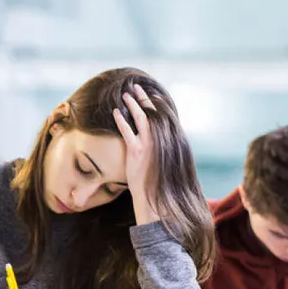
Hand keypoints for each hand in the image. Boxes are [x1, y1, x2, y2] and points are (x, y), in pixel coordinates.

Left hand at [113, 84, 159, 224]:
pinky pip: (127, 131)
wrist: (158, 201)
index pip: (165, 118)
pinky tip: (115, 112)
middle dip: (145, 99)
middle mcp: (163, 142)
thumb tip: (159, 149)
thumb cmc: (161, 187)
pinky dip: (121, 120)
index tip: (151, 96)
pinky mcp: (137, 151)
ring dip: (133, 104)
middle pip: (154, 113)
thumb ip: (163, 154)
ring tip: (126, 94)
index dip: (157, 105)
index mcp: (172, 144)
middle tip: (137, 87)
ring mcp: (150, 145)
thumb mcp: (167, 167)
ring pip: (142, 118)